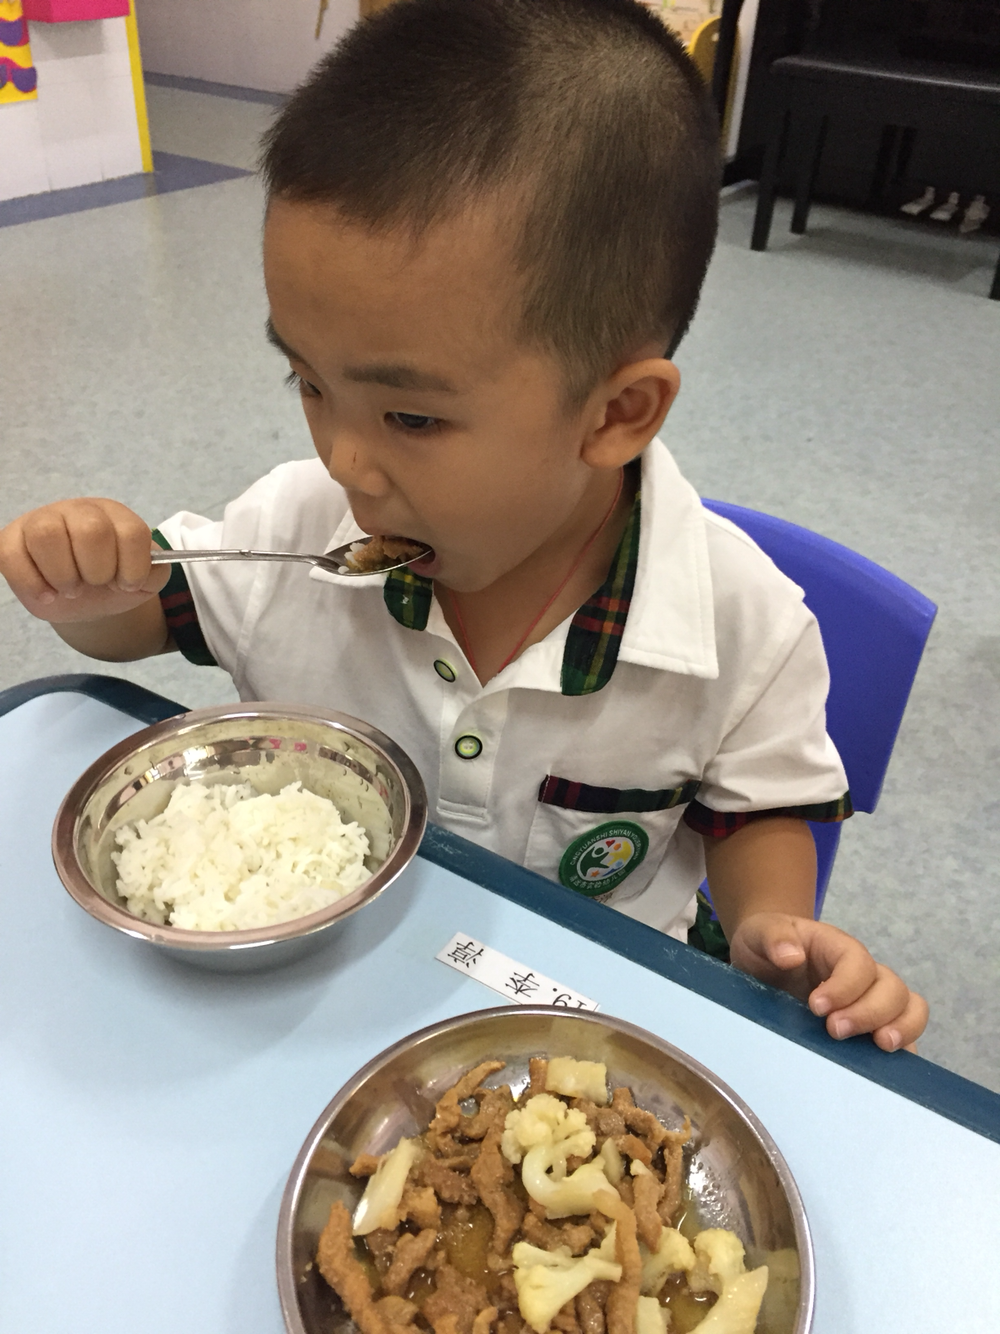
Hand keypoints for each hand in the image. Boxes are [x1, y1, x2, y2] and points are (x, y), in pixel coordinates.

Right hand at [0, 499, 168, 623]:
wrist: (83, 599)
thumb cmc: (112, 581)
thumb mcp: (142, 581)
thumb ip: (155, 573)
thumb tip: (151, 568)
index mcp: (114, 516)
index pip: (132, 532)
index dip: (132, 566)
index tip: (126, 584)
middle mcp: (77, 511)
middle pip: (91, 530)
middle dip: (97, 571)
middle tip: (94, 585)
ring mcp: (40, 521)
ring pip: (47, 535)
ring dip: (63, 576)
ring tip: (70, 589)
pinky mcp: (10, 541)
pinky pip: (11, 555)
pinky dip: (32, 584)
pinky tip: (47, 596)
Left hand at [729, 912, 927, 1052]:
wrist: (763, 966)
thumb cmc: (765, 947)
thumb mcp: (758, 932)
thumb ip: (772, 936)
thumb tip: (791, 956)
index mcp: (838, 948)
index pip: (858, 962)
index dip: (845, 986)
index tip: (816, 1006)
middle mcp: (863, 975)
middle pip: (892, 988)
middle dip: (870, 1012)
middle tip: (835, 1030)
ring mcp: (871, 1001)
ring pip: (909, 1009)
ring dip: (901, 1029)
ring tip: (880, 1047)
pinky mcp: (871, 1028)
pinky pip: (904, 1037)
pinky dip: (903, 1051)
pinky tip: (884, 1068)